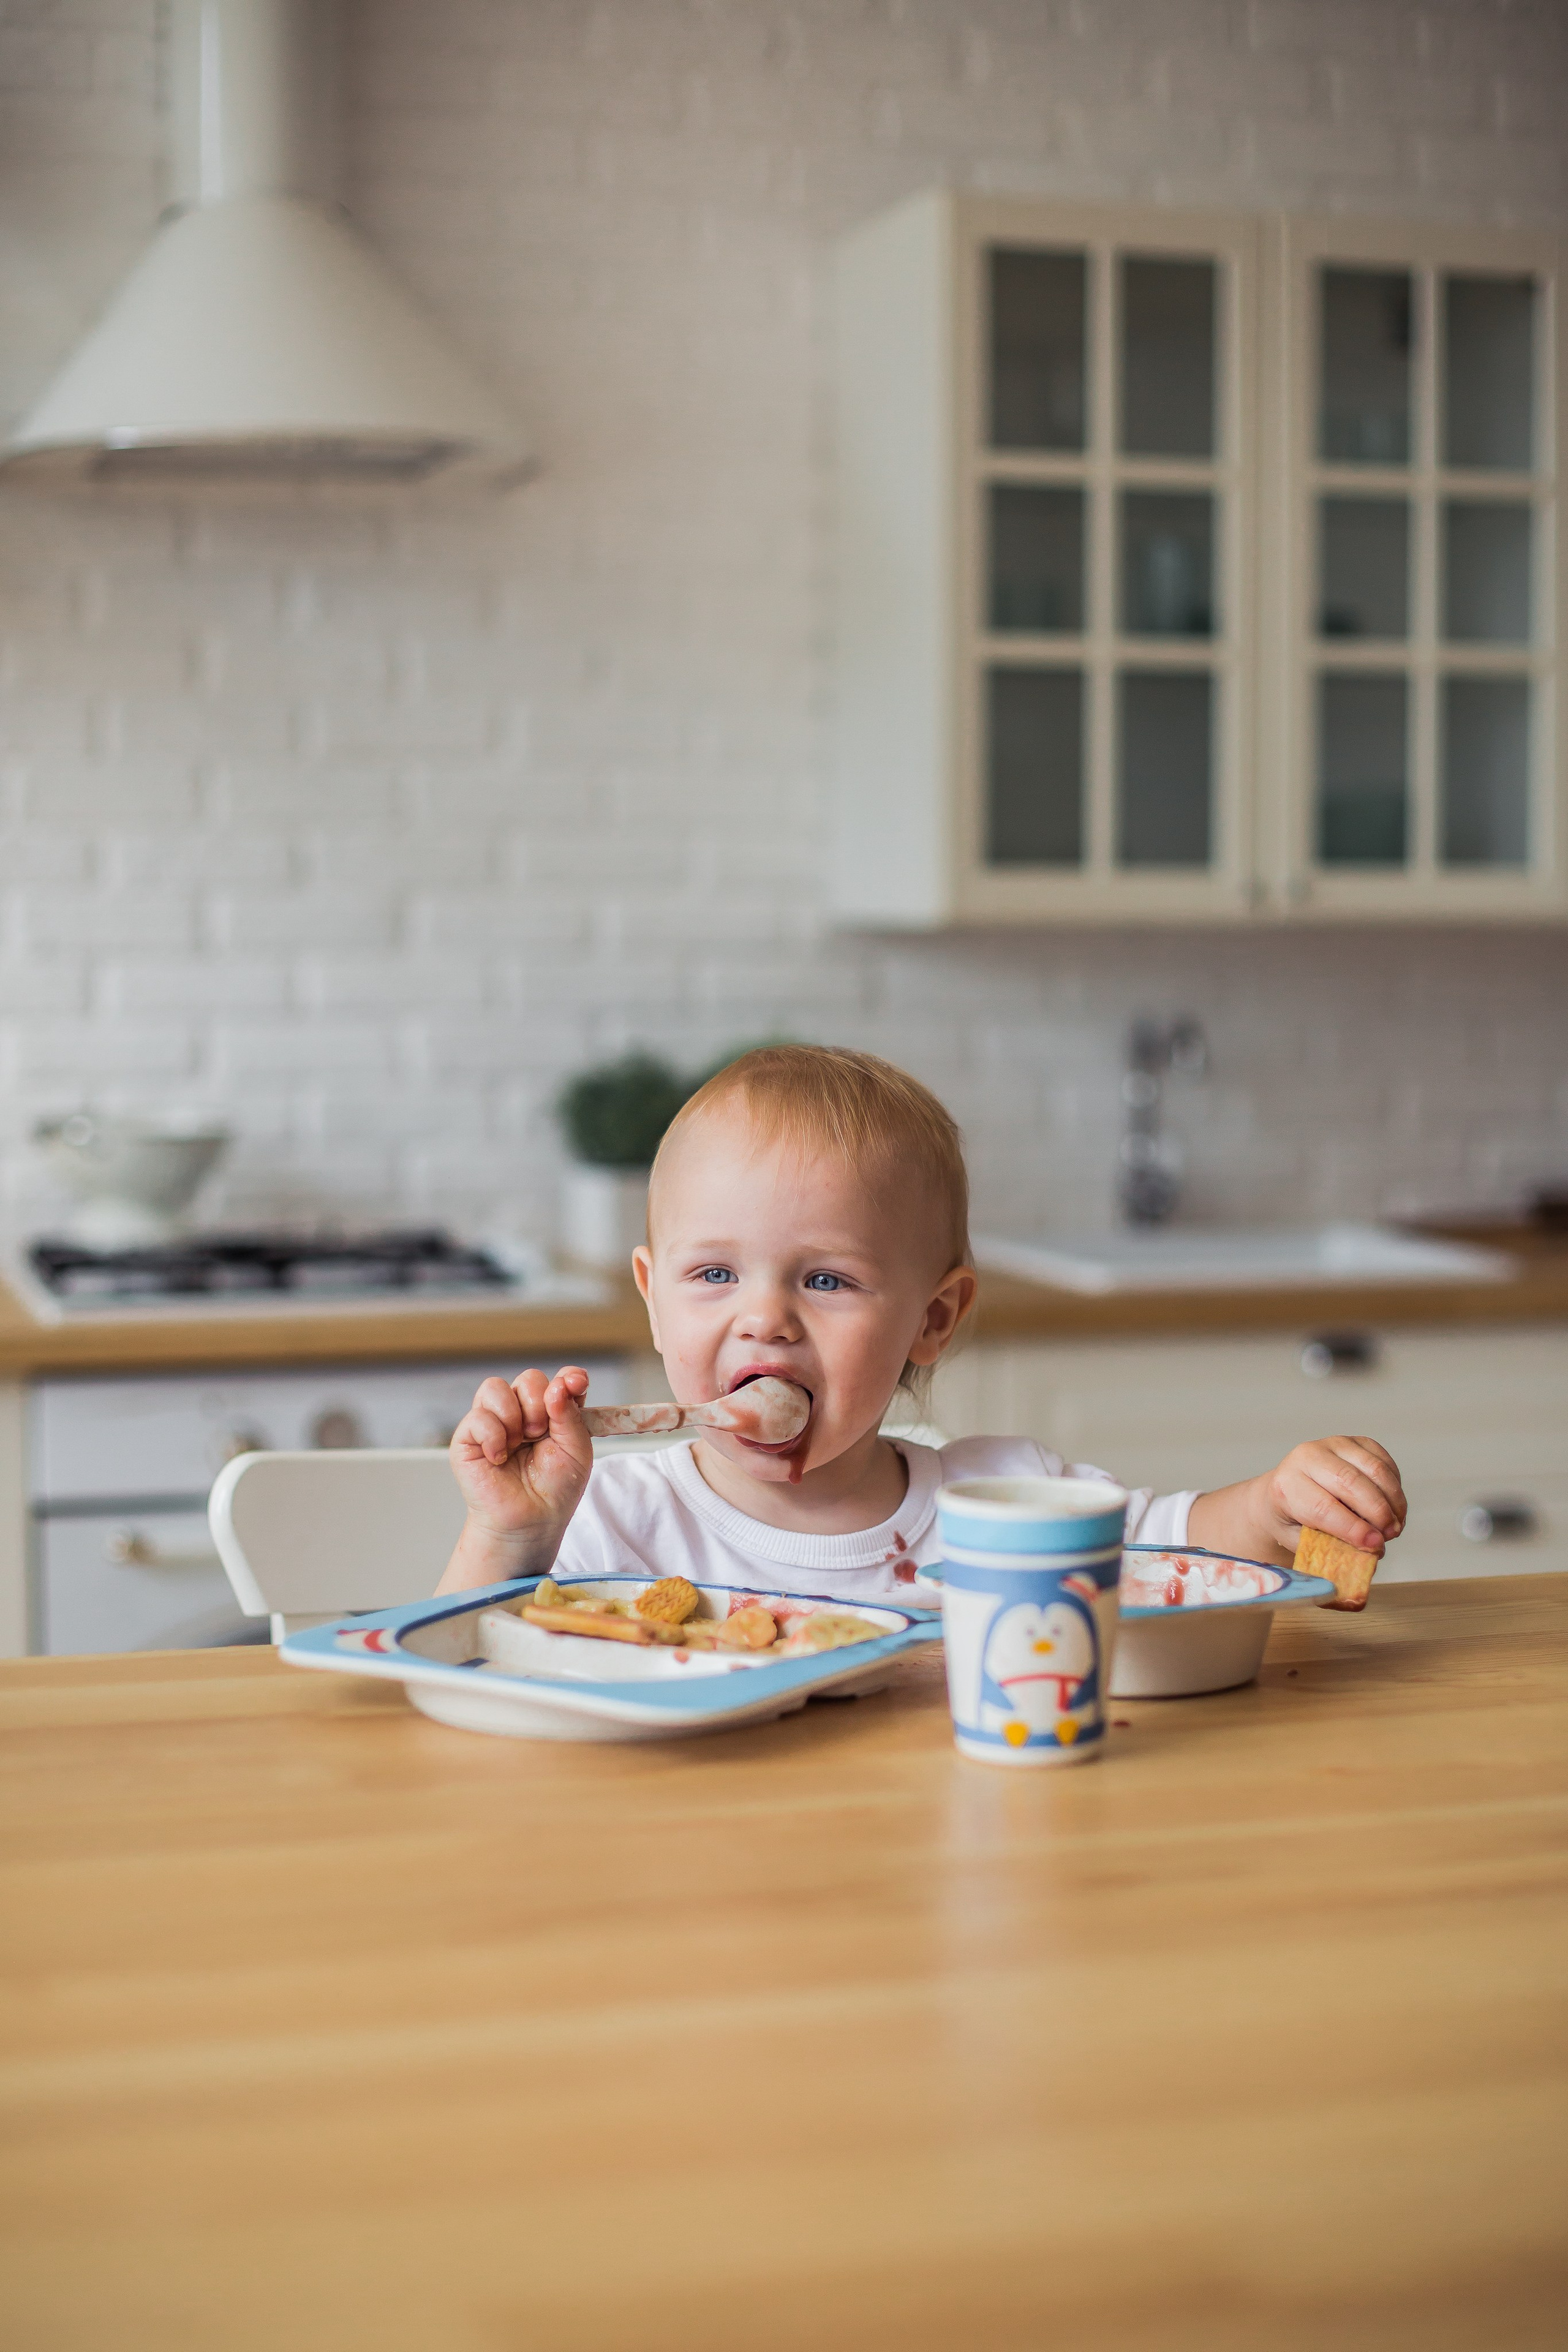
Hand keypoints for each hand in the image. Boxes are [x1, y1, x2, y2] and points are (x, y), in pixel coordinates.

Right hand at [436, 1367, 593, 1593]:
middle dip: (538, 1403)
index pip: (559, 1380)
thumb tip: (559, 1384)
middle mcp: (522, 1412)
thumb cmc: (554, 1489)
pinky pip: (478, 1416)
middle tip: (540, 1433)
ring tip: (520, 1442)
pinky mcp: (468, 1437)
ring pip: (495, 1387)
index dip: (569, 1377)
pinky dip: (493, 1435)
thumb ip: (572, 1414)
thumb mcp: (577, 1451)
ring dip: (514, 1415)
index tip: (574, 1383)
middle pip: (528, 1379)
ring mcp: (494, 1421)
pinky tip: (499, 1457)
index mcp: (552, 1413)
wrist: (531, 1521)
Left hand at [1189, 1435, 1406, 1565]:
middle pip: (1351, 1484)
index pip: (1323, 1507)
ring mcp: (1331, 1444)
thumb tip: (1368, 1563)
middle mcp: (1306, 1457)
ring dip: (1392, 1501)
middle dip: (1377, 1513)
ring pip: (1373, 1470)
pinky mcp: (1354, 1441)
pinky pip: (1383, 1461)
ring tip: (1396, 1526)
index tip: (1375, 1547)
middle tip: (1390, 1536)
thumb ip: (1331, 1552)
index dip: (1353, 1528)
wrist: (1283, 1490)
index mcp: (1287, 1486)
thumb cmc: (1292, 1522)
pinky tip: (1394, 1507)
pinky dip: (1395, 1486)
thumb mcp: (1300, 1543)